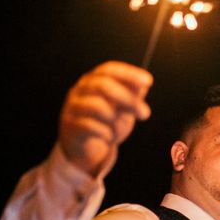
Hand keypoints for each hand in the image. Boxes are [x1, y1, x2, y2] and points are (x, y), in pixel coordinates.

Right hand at [58, 61, 152, 175]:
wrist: (87, 149)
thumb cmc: (107, 124)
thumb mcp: (123, 109)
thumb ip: (132, 96)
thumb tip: (144, 86)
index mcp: (95, 80)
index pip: (110, 70)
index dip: (129, 74)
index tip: (149, 81)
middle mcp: (81, 89)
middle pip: (103, 85)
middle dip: (128, 98)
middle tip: (145, 113)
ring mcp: (73, 107)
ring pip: (97, 106)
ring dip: (115, 119)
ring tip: (118, 128)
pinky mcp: (70, 125)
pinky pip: (91, 126)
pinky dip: (106, 133)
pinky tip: (108, 137)